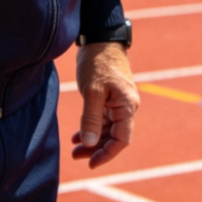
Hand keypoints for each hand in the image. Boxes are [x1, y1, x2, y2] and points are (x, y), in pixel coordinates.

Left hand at [71, 42, 138, 168]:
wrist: (99, 37)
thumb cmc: (97, 62)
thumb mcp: (92, 91)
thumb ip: (91, 119)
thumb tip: (90, 144)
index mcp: (127, 105)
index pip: (122, 139)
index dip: (107, 154)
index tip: (90, 164)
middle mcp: (127, 105)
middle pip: (115, 136)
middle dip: (97, 149)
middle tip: (76, 157)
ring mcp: (119, 101)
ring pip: (108, 129)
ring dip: (93, 140)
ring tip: (74, 149)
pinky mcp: (111, 96)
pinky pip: (104, 118)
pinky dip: (92, 128)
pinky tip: (77, 135)